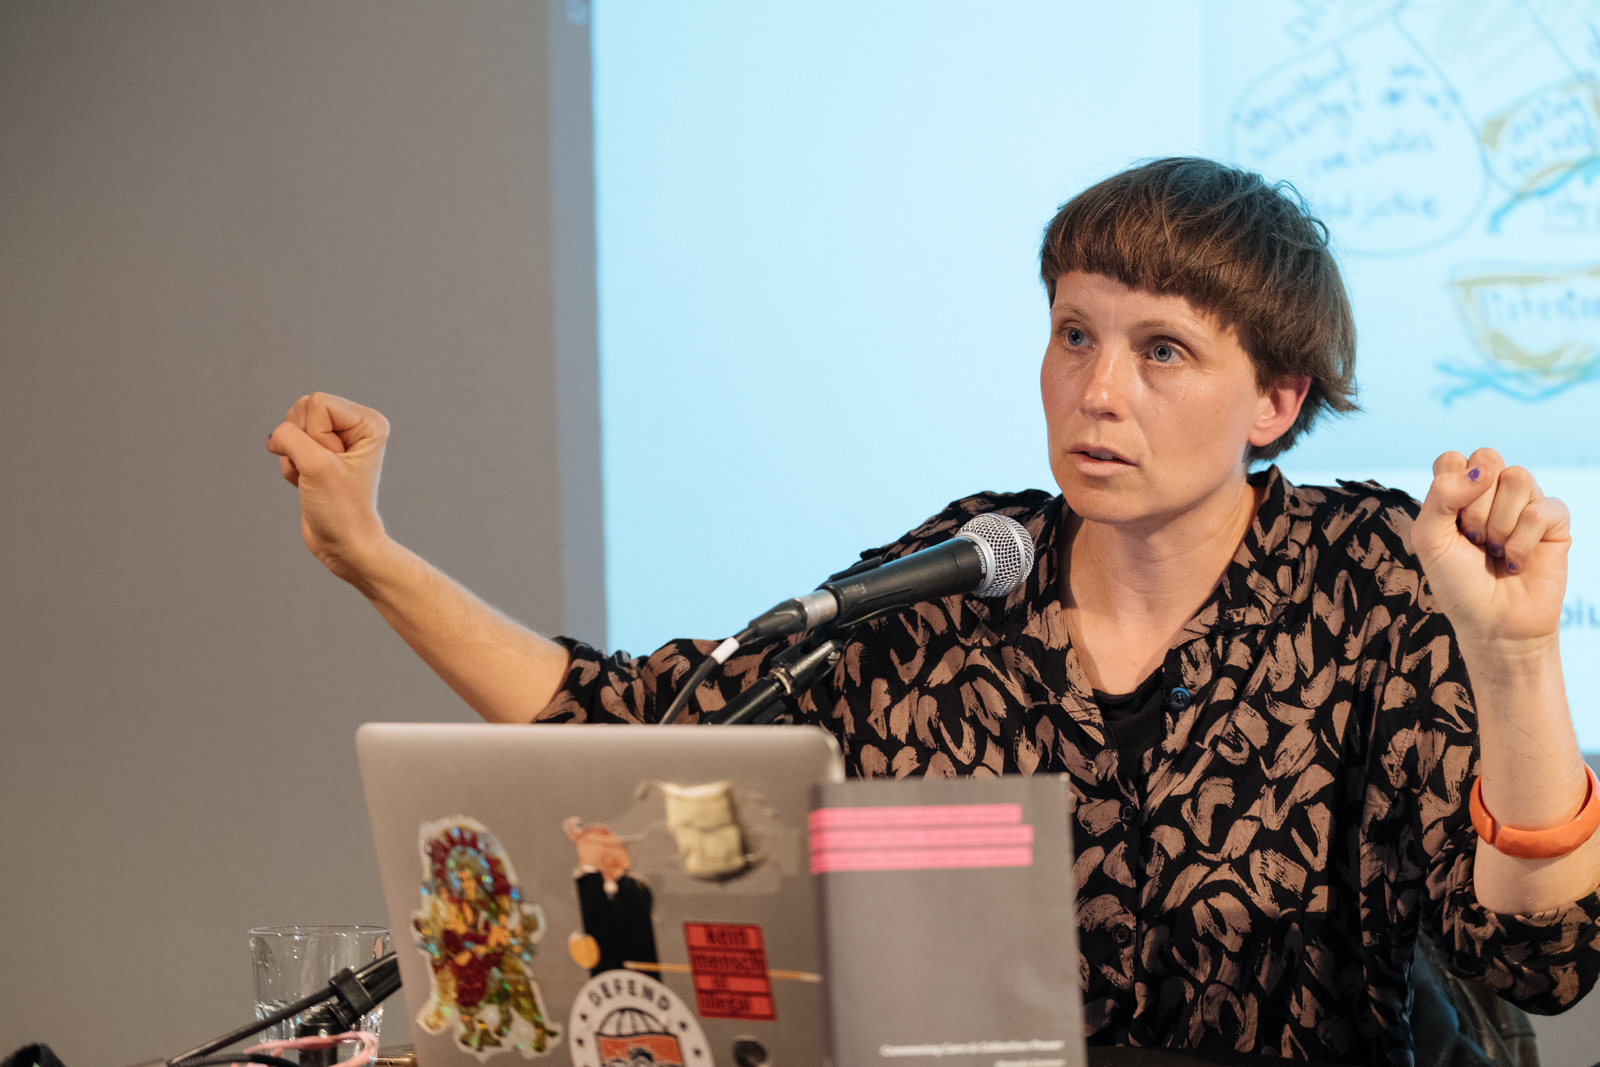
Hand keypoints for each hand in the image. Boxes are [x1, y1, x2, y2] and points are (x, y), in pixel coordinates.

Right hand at [266, 392, 391, 581]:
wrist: (343, 543)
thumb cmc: (341, 510)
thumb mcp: (315, 466)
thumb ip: (290, 436)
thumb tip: (275, 435)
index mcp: (368, 422)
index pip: (317, 403)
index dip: (316, 436)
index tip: (334, 463)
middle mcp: (354, 426)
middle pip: (302, 410)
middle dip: (303, 445)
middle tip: (324, 472)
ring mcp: (335, 439)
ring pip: (291, 428)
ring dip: (294, 457)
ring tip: (315, 479)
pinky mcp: (318, 452)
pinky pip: (287, 445)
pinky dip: (291, 467)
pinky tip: (308, 483)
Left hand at [1412, 448, 1569, 649]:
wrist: (1493, 624)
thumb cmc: (1457, 582)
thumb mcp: (1429, 540)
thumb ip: (1442, 496)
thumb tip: (1483, 470)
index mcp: (1459, 491)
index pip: (1453, 459)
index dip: (1450, 489)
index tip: (1450, 524)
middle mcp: (1493, 491)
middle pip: (1487, 460)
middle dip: (1475, 507)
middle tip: (1474, 540)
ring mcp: (1525, 503)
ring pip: (1518, 477)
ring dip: (1500, 524)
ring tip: (1495, 551)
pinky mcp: (1555, 521)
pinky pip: (1542, 509)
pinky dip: (1523, 542)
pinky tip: (1517, 562)